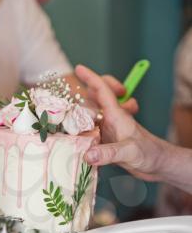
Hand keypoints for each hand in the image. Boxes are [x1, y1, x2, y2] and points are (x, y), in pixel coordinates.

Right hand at [76, 65, 166, 181]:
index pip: (103, 90)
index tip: (78, 68)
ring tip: (75, 127)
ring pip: (90, 114)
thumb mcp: (129, 152)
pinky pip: (90, 131)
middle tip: (77, 107)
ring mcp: (107, 129)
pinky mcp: (105, 140)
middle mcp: (110, 119)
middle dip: (84, 95)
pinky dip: (82, 132)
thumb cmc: (149, 153)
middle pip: (94, 97)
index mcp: (116, 115)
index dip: (91, 78)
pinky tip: (79, 142)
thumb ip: (109, 153)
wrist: (156, 163)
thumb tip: (88, 155)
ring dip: (81, 115)